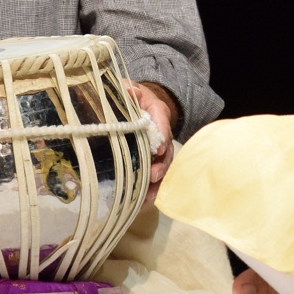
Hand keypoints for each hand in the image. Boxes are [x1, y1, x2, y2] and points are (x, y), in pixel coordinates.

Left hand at [125, 80, 176, 204]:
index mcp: (157, 113)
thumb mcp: (129, 88)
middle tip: (153, 176)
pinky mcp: (149, 162)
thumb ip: (128, 89)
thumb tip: (129, 91)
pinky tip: (138, 205)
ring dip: (154, 185)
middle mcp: (161, 134)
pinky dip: (147, 191)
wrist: (137, 104)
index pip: (162, 124)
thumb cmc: (131, 96)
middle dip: (160, 166)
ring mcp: (157, 151)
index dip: (162, 136)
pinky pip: (152, 178)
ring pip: (160, 169)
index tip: (158, 149)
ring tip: (145, 199)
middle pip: (165, 153)